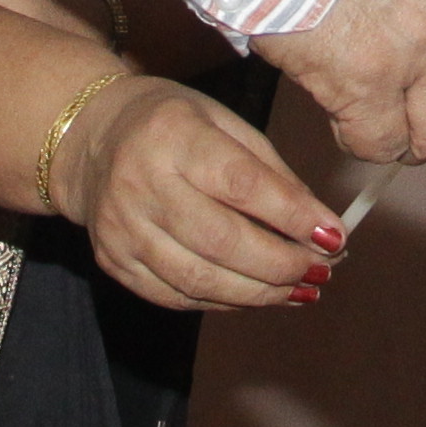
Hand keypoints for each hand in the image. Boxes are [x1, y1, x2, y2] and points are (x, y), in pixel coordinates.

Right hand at [55, 78, 340, 313]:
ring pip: (200, 280)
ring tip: (299, 290)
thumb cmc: (172, 125)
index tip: (334, 237)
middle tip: (322, 271)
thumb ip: (273, 174)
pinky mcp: (114, 261)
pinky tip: (255, 295)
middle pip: (222, 242)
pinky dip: (224, 302)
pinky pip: (177, 296)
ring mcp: (122, 228)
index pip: (242, 185)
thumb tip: (320, 228)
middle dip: (282, 265)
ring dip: (259, 294)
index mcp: (173, 136)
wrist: (91, 139)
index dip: (293, 216)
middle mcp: (140, 183)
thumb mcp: (225, 124)